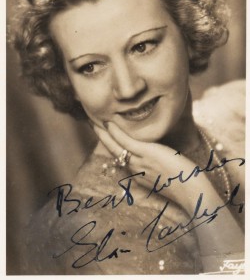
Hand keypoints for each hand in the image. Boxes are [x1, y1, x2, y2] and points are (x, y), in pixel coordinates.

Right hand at [92, 121, 243, 263]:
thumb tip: (161, 154)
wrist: (192, 192)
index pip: (121, 156)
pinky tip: (110, 123)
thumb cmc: (185, 183)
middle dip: (101, 137)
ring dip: (103, 132)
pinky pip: (126, 141)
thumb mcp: (167, 174)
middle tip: (92, 124)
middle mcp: (135, 168)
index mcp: (139, 173)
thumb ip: (158, 165)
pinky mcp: (147, 153)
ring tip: (95, 120)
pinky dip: (116, 132)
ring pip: (115, 145)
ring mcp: (139, 161)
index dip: (111, 144)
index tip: (105, 134)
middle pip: (112, 150)